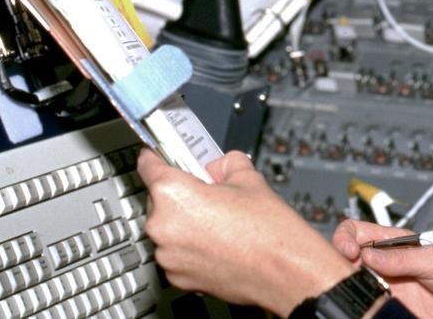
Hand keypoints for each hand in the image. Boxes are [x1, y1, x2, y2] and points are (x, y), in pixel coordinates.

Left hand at [136, 149, 354, 314]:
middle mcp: (163, 226)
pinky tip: (218, 242)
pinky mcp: (177, 277)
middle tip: (208, 194)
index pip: (148, 165)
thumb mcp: (248, 177)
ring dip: (185, 222)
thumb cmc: (268, 230)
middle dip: (179, 194)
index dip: (156, 157)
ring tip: (219, 222)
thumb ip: (222, 164)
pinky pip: (176, 252)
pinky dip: (190, 247)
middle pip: (158, 199)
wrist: (285, 272)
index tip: (160, 155)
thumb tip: (214, 166)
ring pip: (167, 228)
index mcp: (173, 194)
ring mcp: (168, 256)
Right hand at [332, 220, 432, 318]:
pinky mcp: (393, 314)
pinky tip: (364, 310)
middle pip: (349, 263)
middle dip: (340, 266)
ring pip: (355, 289)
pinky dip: (362, 311)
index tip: (347, 251)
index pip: (359, 233)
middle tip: (345, 276)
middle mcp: (388, 269)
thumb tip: (369, 255)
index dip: (346, 237)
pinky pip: (370, 312)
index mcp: (396, 246)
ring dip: (349, 291)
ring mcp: (389, 294)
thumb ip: (404, 257)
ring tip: (355, 295)